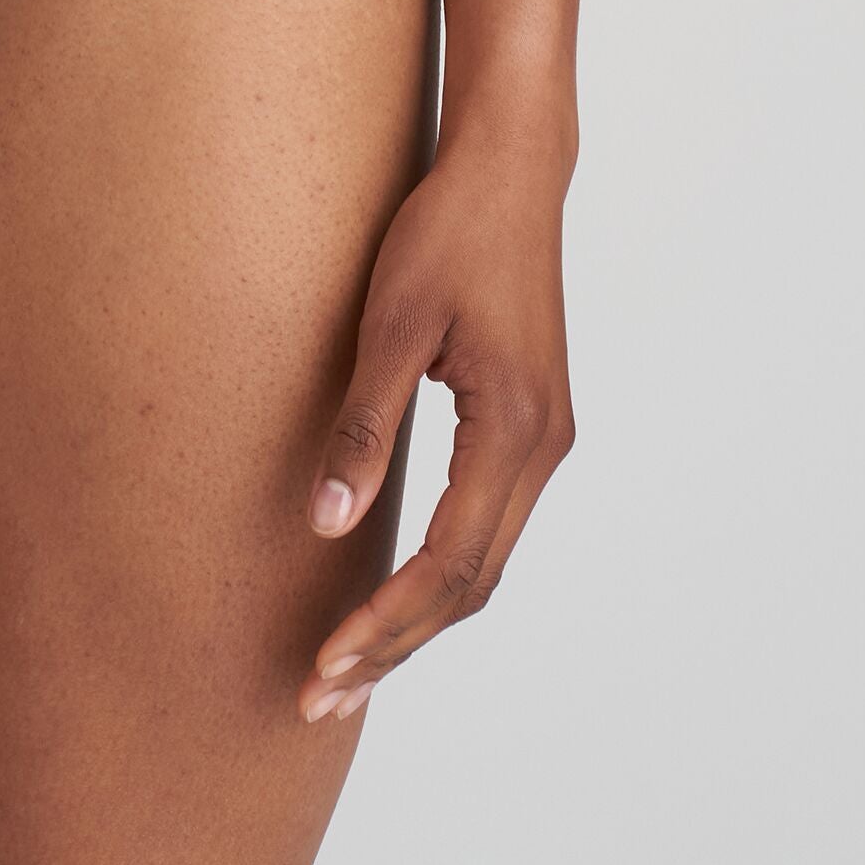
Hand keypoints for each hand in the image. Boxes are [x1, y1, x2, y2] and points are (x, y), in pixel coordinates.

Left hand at [300, 125, 574, 720]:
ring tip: (348, 665)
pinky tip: (393, 592)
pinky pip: (489, 526)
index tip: (325, 665)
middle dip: (395, 644)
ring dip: (419, 618)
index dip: (385, 624)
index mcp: (513, 429)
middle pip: (471, 584)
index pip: (448, 565)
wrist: (512, 169)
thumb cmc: (446, 231)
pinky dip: (440, 574)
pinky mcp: (531, 425)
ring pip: (484, 563)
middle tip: (320, 695)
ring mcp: (545, 440)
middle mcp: (542, 449)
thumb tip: (323, 522)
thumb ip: (363, 423)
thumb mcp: (393, 318)